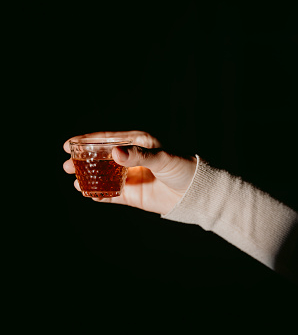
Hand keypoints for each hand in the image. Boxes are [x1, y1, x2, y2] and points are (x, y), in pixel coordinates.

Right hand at [63, 131, 196, 214]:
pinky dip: (99, 194)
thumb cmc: (183, 168)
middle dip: (82, 160)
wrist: (196, 193)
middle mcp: (131, 159)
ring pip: (103, 175)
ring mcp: (131, 176)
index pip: (108, 139)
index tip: (69, 144)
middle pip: (101, 158)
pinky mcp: (133, 194)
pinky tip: (86, 193)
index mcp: (138, 143)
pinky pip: (111, 194)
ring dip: (87, 177)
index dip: (87, 141)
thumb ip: (139, 155)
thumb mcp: (162, 158)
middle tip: (65, 164)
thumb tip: (114, 152)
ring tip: (73, 178)